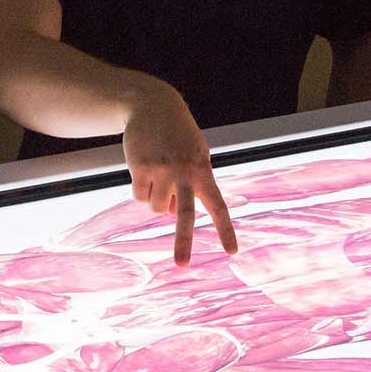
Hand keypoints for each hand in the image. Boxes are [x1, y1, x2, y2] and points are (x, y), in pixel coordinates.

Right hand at [122, 87, 238, 264]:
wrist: (153, 106)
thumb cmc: (177, 136)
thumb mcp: (194, 156)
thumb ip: (191, 185)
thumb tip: (171, 215)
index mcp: (203, 171)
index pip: (219, 206)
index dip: (225, 230)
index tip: (232, 253)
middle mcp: (185, 173)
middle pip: (186, 215)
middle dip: (183, 242)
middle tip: (183, 265)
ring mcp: (162, 170)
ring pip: (155, 208)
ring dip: (155, 200)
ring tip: (157, 175)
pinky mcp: (141, 167)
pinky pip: (138, 197)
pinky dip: (139, 190)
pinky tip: (143, 169)